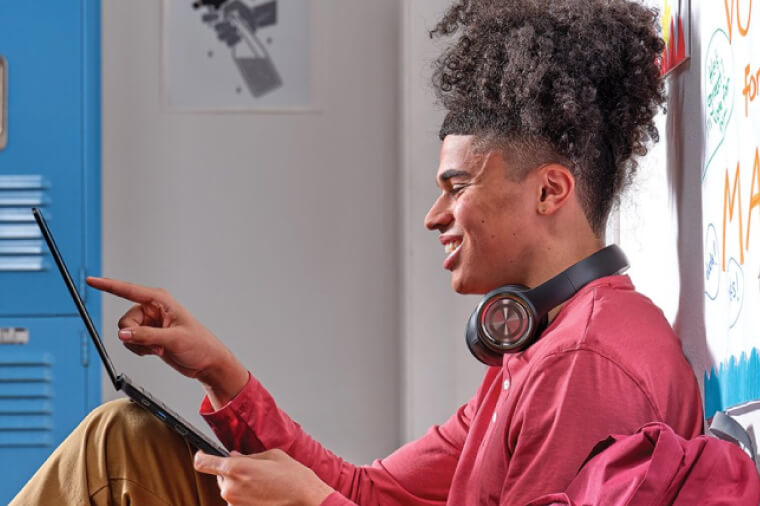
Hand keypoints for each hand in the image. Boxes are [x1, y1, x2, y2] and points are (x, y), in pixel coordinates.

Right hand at [86, 277, 248, 406]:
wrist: (206, 361)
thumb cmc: (199, 344)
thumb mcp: (173, 340)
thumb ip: (146, 336)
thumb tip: (123, 334)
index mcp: (160, 300)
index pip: (129, 290)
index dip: (109, 285)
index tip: (92, 281)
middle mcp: (153, 309)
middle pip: (125, 320)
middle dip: (135, 336)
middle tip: (154, 345)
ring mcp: (150, 323)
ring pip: (126, 333)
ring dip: (139, 345)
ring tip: (159, 348)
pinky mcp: (149, 335)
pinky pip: (131, 342)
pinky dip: (140, 350)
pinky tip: (156, 351)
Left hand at [194, 449, 334, 505]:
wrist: (306, 500)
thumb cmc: (293, 477)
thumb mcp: (272, 456)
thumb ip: (248, 456)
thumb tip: (234, 456)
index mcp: (235, 469)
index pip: (203, 462)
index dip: (202, 456)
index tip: (203, 454)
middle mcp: (230, 488)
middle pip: (219, 475)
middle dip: (231, 471)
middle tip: (252, 470)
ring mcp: (234, 504)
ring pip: (229, 489)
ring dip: (239, 485)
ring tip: (262, 483)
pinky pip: (237, 501)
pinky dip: (245, 496)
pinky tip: (263, 493)